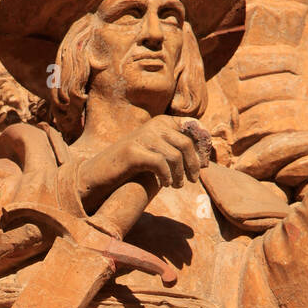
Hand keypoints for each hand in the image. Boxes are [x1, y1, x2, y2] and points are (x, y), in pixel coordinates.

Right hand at [76, 115, 208, 209]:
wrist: (102, 171)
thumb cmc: (134, 164)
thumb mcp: (157, 151)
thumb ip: (177, 148)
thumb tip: (205, 155)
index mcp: (161, 121)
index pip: (192, 128)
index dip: (201, 145)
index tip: (203, 164)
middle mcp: (153, 125)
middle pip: (186, 143)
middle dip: (194, 164)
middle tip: (193, 180)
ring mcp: (142, 137)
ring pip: (175, 156)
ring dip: (180, 175)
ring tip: (177, 185)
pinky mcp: (133, 152)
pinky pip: (160, 164)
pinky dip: (166, 176)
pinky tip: (165, 184)